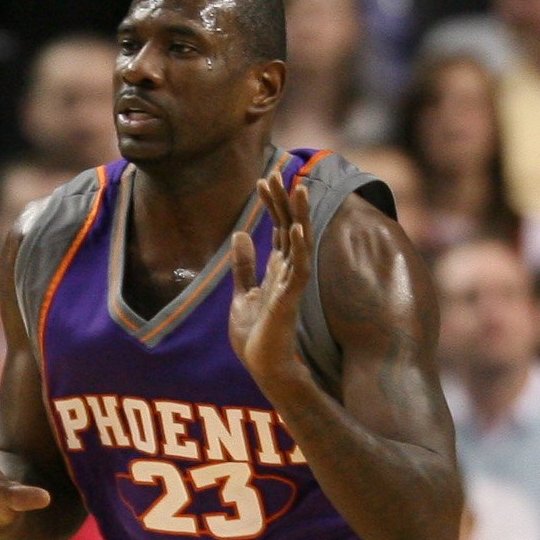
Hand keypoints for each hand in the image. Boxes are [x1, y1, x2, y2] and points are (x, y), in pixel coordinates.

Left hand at [228, 172, 312, 398]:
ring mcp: (292, 283)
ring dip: (299, 215)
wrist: (262, 366)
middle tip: (274, 173)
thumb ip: (243, 265)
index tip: (262, 179)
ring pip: (300, 242)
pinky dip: (300, 247)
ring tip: (298, 189)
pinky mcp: (291, 299)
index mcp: (277, 268)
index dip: (272, 203)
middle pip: (290, 226)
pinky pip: (299, 268)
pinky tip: (297, 228)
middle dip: (282, 200)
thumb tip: (239, 233)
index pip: (279, 227)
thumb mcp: (243, 293)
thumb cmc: (256, 336)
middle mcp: (288, 271)